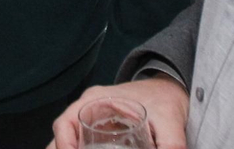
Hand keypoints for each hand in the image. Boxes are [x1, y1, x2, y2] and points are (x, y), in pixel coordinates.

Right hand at [49, 77, 188, 148]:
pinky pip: (82, 144)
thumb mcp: (169, 121)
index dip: (62, 143)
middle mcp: (89, 110)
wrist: (170, 89)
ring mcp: (93, 121)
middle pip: (63, 136)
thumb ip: (171, 143)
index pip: (65, 123)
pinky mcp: (101, 133)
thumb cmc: (165, 99)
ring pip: (71, 141)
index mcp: (96, 100)